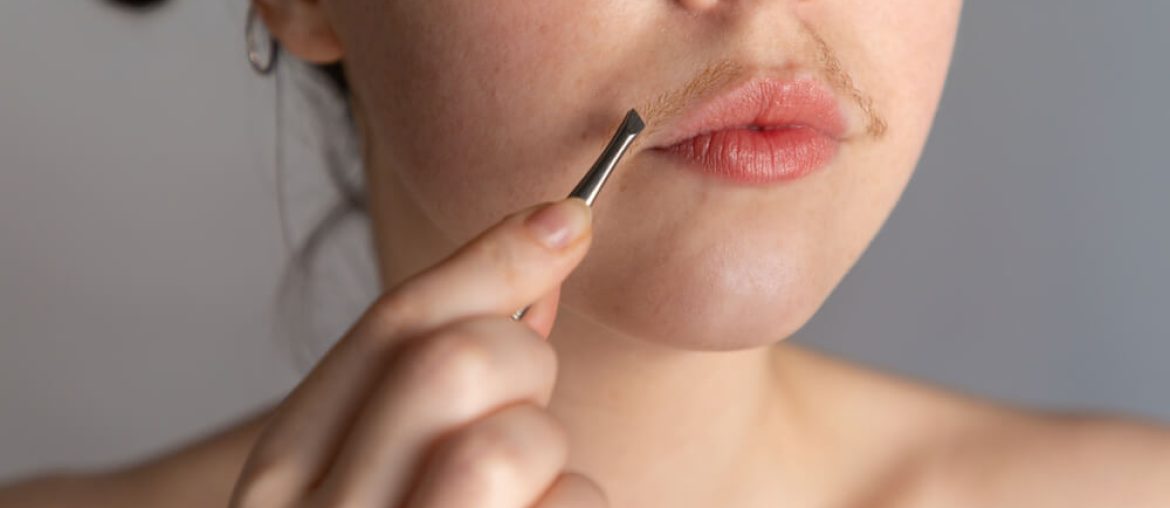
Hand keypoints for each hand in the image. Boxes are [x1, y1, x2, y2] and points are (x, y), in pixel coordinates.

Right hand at [230, 198, 605, 506]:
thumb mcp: (380, 468)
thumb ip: (434, 375)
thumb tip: (542, 249)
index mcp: (283, 478)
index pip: (394, 325)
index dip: (494, 256)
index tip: (568, 218)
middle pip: (457, 362)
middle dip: (524, 361)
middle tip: (526, 407)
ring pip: (513, 444)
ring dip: (551, 456)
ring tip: (528, 493)